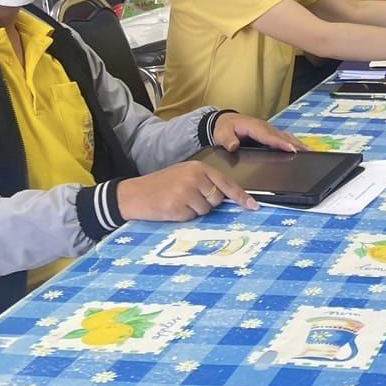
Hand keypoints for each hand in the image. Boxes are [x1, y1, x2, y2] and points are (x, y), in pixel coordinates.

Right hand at [116, 160, 256, 219]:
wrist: (132, 194)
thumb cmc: (160, 186)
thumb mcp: (184, 176)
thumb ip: (204, 182)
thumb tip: (227, 198)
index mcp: (198, 168)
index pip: (226, 183)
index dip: (241, 196)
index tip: (253, 205)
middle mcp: (195, 177)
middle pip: (217, 199)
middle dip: (207, 203)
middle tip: (187, 198)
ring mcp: (186, 192)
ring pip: (205, 210)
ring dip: (194, 211)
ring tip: (177, 202)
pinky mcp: (178, 207)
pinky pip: (191, 217)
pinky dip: (184, 216)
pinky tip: (171, 208)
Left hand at [212, 113, 306, 152]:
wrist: (224, 121)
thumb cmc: (224, 128)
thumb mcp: (222, 134)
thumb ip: (228, 140)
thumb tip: (234, 145)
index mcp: (254, 127)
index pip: (269, 136)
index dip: (280, 143)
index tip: (291, 149)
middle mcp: (265, 127)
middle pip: (282, 136)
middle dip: (295, 144)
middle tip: (308, 152)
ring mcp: (269, 129)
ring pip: (286, 136)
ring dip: (298, 143)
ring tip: (310, 152)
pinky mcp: (271, 133)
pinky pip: (285, 137)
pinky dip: (295, 142)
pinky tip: (303, 149)